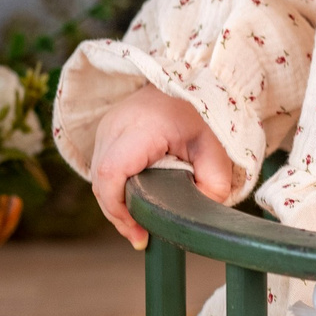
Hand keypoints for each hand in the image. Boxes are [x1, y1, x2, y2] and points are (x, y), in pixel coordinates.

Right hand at [88, 88, 234, 248]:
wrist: (192, 79)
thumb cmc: (204, 114)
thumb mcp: (217, 150)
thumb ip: (212, 186)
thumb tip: (194, 220)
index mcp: (141, 127)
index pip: (110, 173)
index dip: (118, 209)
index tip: (139, 230)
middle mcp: (115, 124)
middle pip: (101, 180)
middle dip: (118, 214)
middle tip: (141, 236)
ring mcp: (106, 126)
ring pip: (99, 177)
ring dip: (115, 203)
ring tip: (138, 225)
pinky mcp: (106, 131)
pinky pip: (102, 167)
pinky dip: (115, 189)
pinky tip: (132, 204)